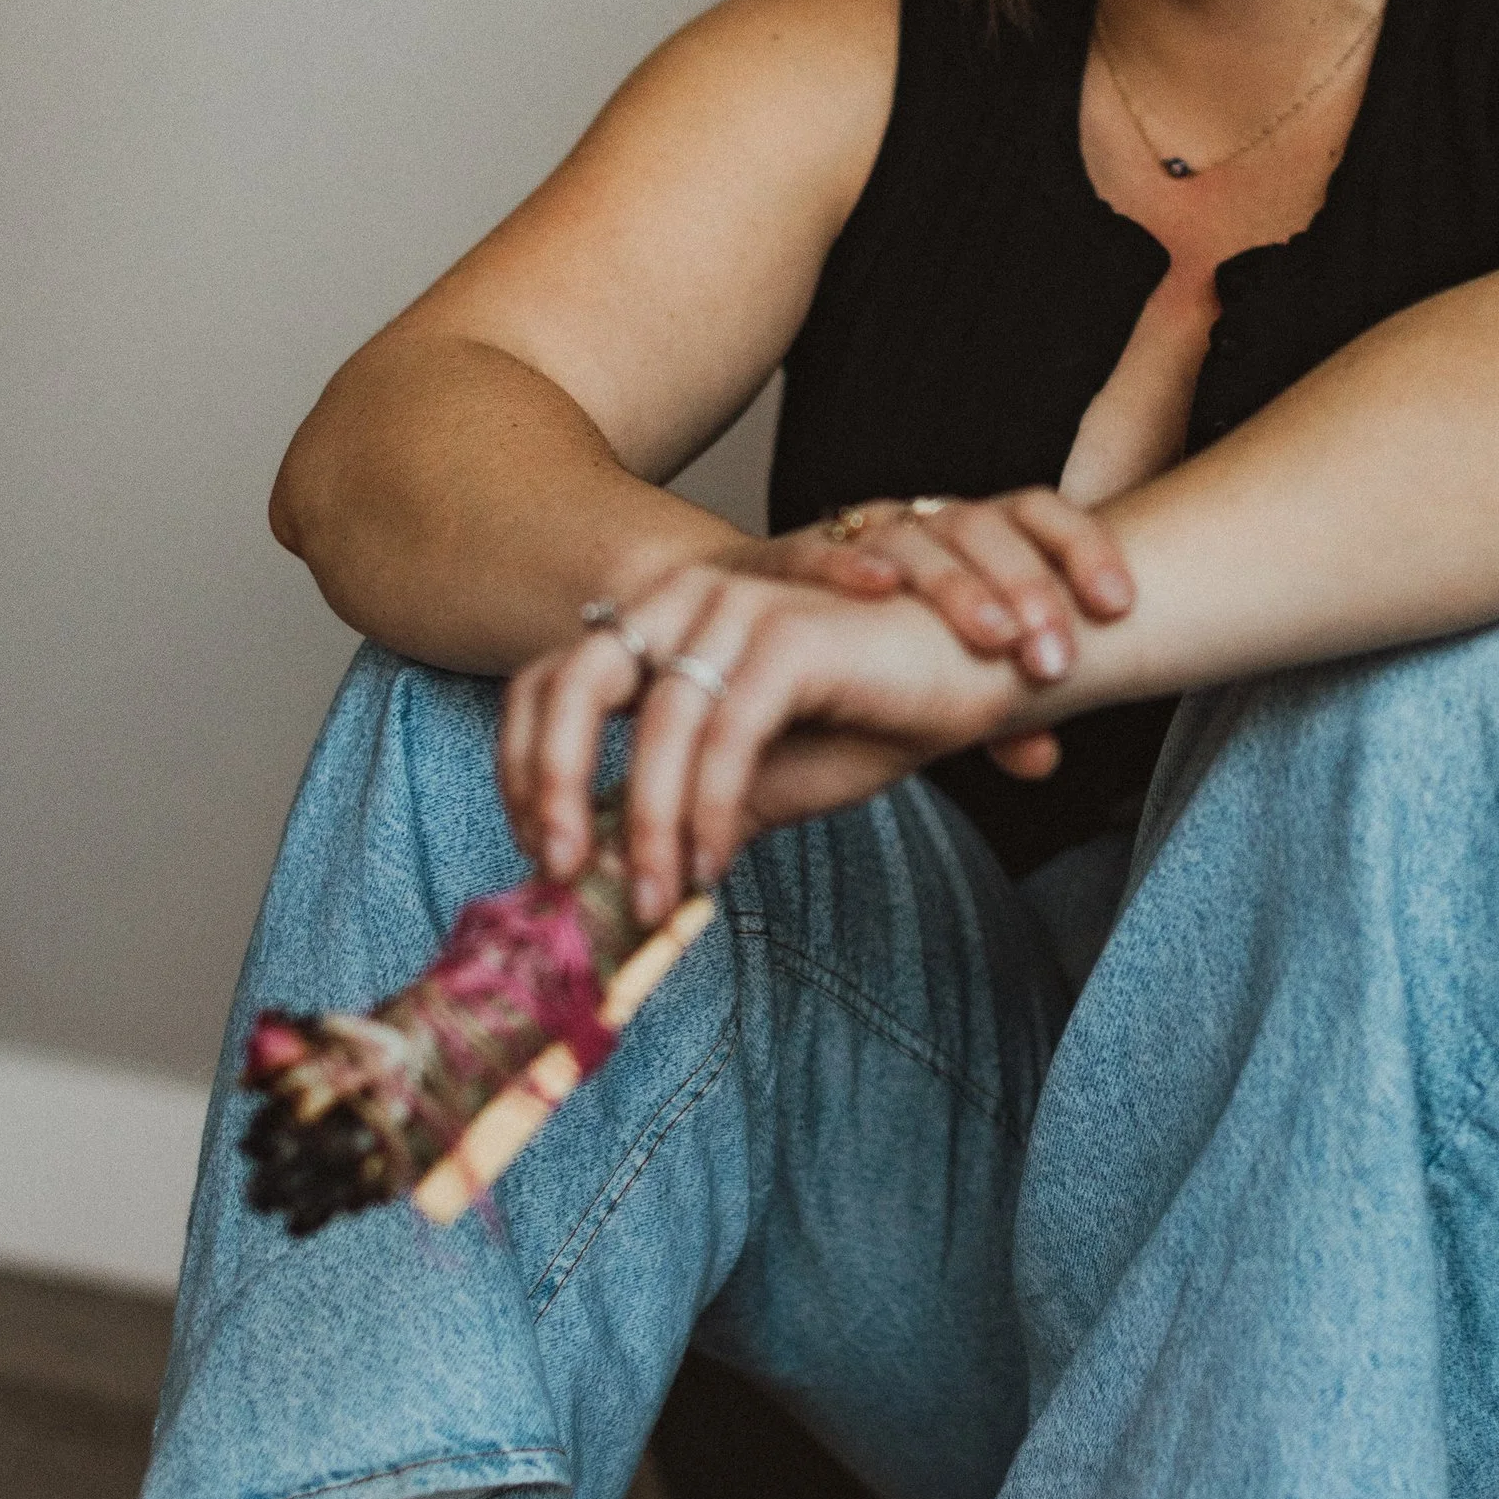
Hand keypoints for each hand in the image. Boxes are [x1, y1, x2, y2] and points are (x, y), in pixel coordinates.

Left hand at [499, 565, 1037, 920]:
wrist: (976, 672)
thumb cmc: (875, 717)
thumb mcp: (762, 777)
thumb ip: (688, 808)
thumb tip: (619, 876)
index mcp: (660, 625)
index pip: (544, 685)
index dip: (522, 770)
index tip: (540, 854)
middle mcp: (683, 601)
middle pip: (568, 684)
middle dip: (550, 786)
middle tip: (564, 875)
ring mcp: (737, 608)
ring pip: (654, 723)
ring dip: (645, 823)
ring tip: (656, 896)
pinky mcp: (791, 634)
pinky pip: (727, 732)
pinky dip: (709, 806)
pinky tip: (713, 861)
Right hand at [748, 489, 1132, 783]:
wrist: (725, 624)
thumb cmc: (850, 647)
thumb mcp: (931, 680)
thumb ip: (985, 715)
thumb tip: (1044, 759)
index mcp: (964, 540)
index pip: (1038, 516)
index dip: (1082, 549)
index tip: (1119, 605)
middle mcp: (910, 524)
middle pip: (984, 525)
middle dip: (1028, 587)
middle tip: (1056, 657)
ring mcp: (842, 536)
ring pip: (910, 538)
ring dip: (957, 586)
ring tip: (996, 639)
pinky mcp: (770, 559)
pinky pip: (807, 551)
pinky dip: (843, 566)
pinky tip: (879, 588)